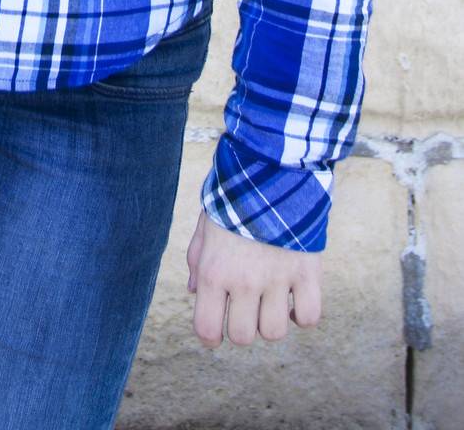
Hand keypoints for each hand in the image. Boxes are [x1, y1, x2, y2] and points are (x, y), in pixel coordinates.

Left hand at [186, 206, 321, 346]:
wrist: (270, 169)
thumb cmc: (233, 199)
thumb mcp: (206, 226)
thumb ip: (198, 261)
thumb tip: (195, 293)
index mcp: (214, 271)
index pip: (207, 328)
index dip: (209, 337)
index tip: (215, 333)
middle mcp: (244, 281)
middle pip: (242, 336)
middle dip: (241, 328)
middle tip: (244, 309)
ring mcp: (277, 278)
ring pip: (274, 333)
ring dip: (270, 322)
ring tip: (269, 302)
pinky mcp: (307, 272)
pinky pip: (309, 317)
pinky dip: (301, 315)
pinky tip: (292, 300)